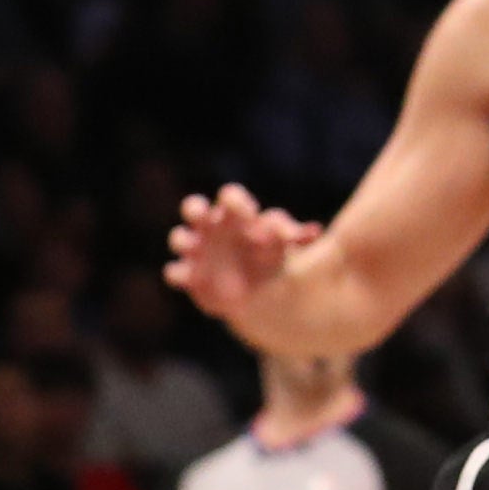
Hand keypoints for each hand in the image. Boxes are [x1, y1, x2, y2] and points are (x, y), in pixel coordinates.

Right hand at [164, 184, 318, 318]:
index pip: (229, 196)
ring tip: (194, 247)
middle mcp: (211, 228)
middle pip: (192, 206)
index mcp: (235, 215)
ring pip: (179, 237)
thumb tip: (314, 231)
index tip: (249, 215)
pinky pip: (174, 271)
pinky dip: (178, 272)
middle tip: (202, 214)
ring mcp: (196, 251)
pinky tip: (189, 278)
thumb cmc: (270, 257)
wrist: (257, 293)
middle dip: (194, 208)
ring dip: (183, 240)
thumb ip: (294, 236)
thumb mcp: (284, 245)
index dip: (236, 202)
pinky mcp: (189, 276)